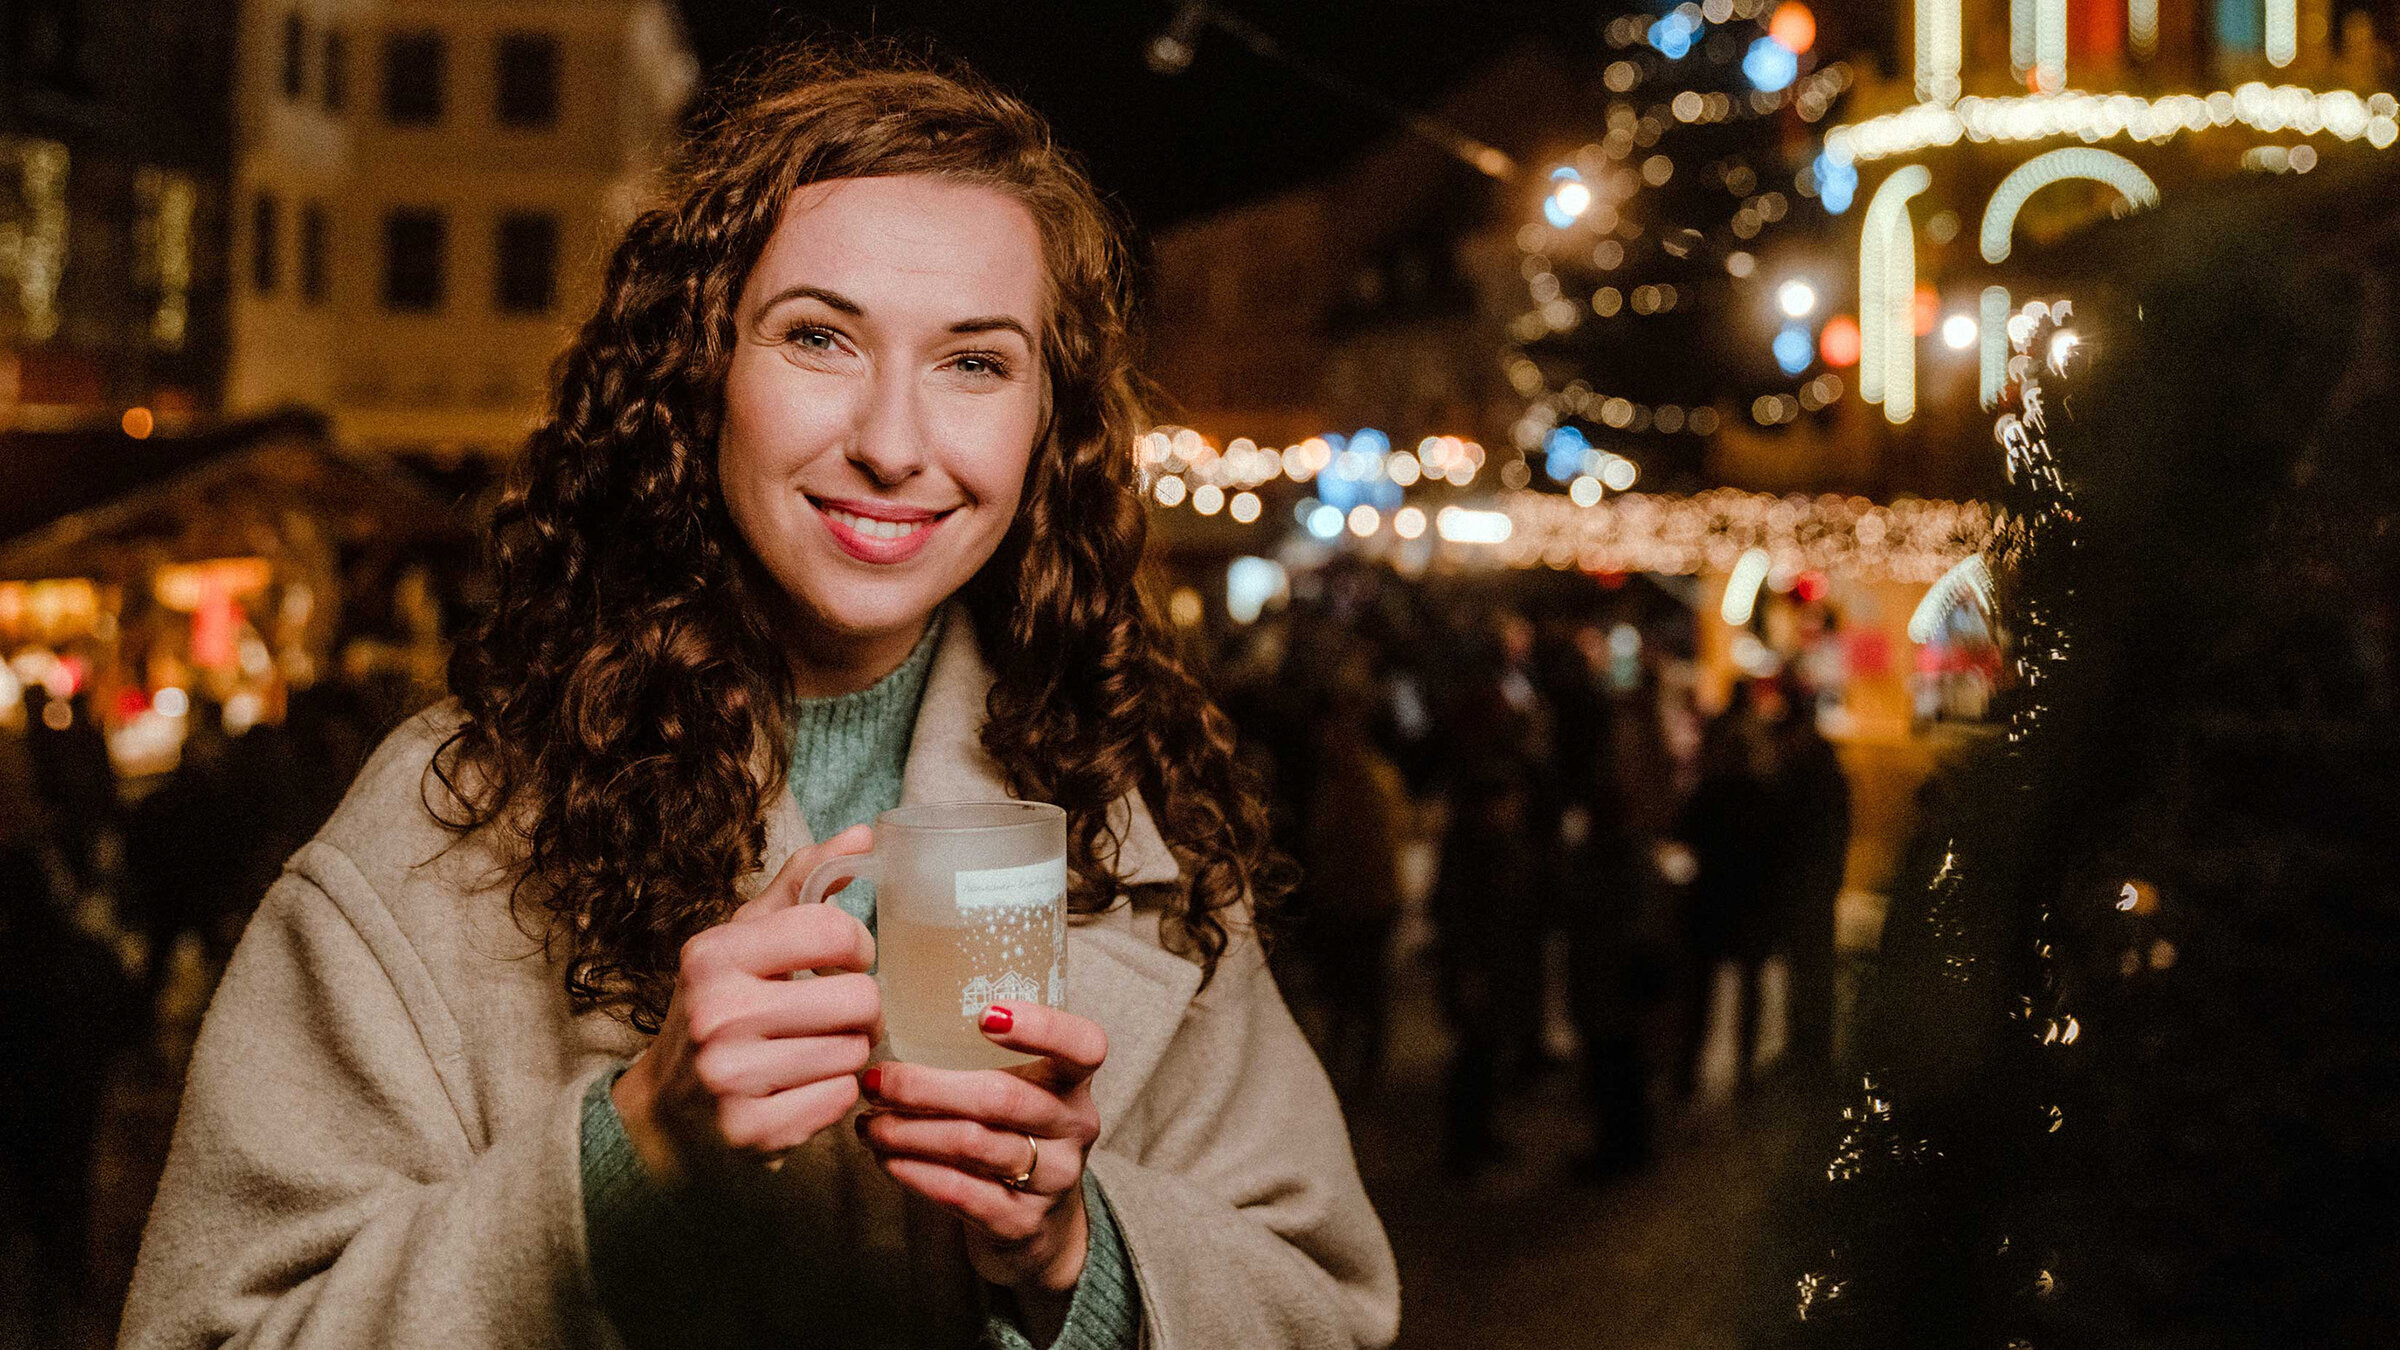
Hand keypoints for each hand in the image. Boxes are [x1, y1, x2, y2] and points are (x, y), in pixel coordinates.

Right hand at [612, 825, 880, 1180]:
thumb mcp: (743, 940)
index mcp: (713, 955)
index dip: (858, 945)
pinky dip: (835, 1094)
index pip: (832, 930)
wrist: (664, 1114)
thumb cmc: (717, 1011)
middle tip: (836, 1014)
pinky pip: (843, 1099)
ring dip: (850, 1051)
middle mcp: (717, 1014)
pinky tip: (802, 1087)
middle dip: (862, 1007)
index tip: (845, 959)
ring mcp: (732, 1078)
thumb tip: (864, 834)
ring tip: (816, 1049)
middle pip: (861, 998)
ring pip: (857, 1051)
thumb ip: (802, 885)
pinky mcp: (754, 1131)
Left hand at [855, 1002, 1107, 1333]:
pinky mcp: (1022, 1223)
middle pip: (1001, 1097)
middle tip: (875, 1080)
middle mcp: (1074, 1127)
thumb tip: (888, 1010)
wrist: (1037, 1223)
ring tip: (868, 1123)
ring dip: (907, 1132)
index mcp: (1074, 1082)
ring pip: (973, 1145)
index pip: (1083, 1046)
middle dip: (925, 1087)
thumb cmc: (1012, 1133)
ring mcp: (1054, 1178)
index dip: (1042, 1027)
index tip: (985, 1015)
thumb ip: (979, 1056)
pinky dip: (914, 1173)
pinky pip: (961, 1193)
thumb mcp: (1021, 1089)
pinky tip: (886, 1160)